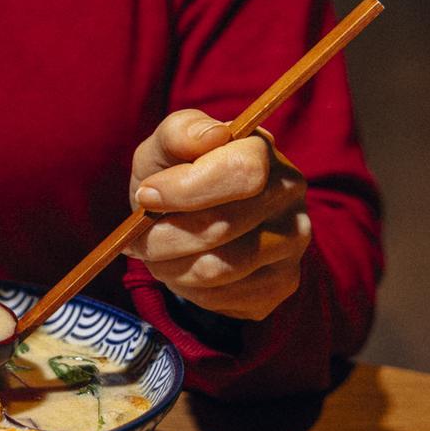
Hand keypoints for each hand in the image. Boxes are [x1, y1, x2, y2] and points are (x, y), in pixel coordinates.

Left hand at [123, 109, 310, 320]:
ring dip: (170, 266)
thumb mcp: (163, 148)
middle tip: (137, 238)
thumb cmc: (173, 176)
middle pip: (222, 226)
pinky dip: (187, 288)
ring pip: (218, 268)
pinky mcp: (282, 282)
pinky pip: (224, 297)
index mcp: (261, 150)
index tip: (146, 196)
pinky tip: (182, 268)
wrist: (190, 220)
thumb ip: (178, 133)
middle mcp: (289, 194)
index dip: (185, 189)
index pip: (242, 171)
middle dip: (163, 237)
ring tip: (156, 253)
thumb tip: (210, 136)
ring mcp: (292, 241)